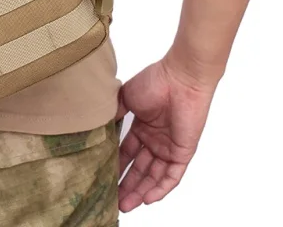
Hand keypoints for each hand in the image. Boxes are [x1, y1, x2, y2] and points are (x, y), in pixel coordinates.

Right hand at [116, 56, 216, 212]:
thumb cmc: (154, 81)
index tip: (104, 177)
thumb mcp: (126, 97)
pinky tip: (147, 198)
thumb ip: (115, 113)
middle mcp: (155, 139)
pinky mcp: (183, 152)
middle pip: (139, 168)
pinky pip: (172, 176)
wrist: (180, 78)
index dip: (116, 166)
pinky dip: (160, 188)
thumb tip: (100, 127)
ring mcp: (169, 147)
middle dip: (126, 185)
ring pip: (154, 176)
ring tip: (125, 204)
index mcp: (142, 127)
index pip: (127, 153)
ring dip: (140, 191)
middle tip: (113, 200)